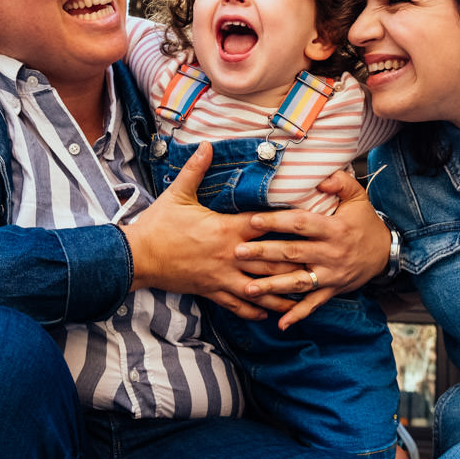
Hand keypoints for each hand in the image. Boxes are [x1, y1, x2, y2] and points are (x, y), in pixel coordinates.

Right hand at [121, 143, 299, 318]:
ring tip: (304, 295)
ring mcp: (222, 277)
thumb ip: (196, 169)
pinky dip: (255, 311)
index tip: (311, 224)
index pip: (265, 226)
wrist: (137, 258)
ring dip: (283, 294)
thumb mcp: (177, 194)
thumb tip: (207, 144)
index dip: (289, 224)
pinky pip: (237, 306)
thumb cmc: (158, 225)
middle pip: (272, 262)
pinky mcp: (211, 292)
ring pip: (260, 290)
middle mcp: (230, 256)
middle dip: (297, 264)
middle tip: (322, 265)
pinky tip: (269, 314)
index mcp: (227, 229)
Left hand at [235, 169, 390, 328]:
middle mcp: (331, 253)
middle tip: (238, 252)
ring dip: (273, 287)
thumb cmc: (364, 221)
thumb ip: (340, 182)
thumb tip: (320, 179)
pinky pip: (313, 305)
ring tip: (248, 289)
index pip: (301, 224)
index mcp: (334, 229)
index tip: (253, 220)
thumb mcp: (358, 197)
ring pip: (298, 282)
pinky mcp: (332, 290)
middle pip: (293, 253)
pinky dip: (297, 315)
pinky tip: (279, 323)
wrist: (386, 252)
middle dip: (264, 254)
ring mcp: (331, 275)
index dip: (277, 222)